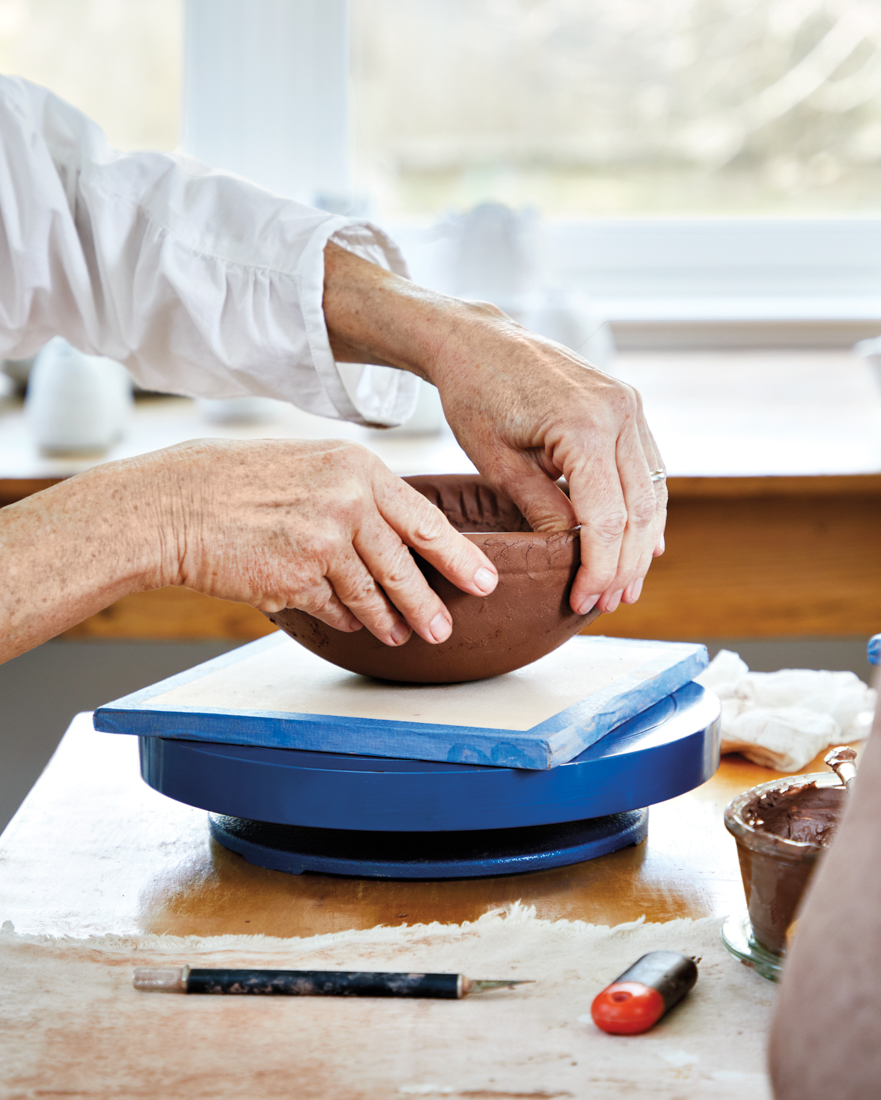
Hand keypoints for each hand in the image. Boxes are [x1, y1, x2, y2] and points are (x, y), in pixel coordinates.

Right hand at [158, 439, 497, 644]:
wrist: (176, 504)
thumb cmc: (238, 480)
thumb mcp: (311, 464)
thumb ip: (357, 492)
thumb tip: (397, 532)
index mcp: (358, 468)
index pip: (426, 520)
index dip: (460, 557)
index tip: (486, 581)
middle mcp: (348, 503)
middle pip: (404, 566)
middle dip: (428, 604)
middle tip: (443, 629)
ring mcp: (323, 543)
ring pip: (371, 594)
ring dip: (388, 620)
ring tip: (399, 634)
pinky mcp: (296, 579)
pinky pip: (334, 608)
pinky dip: (344, 618)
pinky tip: (349, 622)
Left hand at [322, 244, 666, 617]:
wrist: (477, 340)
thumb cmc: (475, 397)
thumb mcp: (499, 464)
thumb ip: (543, 512)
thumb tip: (572, 559)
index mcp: (585, 427)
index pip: (607, 519)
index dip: (598, 568)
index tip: (582, 601)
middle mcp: (620, 412)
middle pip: (640, 510)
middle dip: (625, 565)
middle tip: (606, 603)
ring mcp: (629, 405)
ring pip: (652, 491)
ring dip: (641, 543)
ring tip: (622, 585)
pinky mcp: (628, 404)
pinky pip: (646, 467)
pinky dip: (643, 508)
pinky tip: (635, 544)